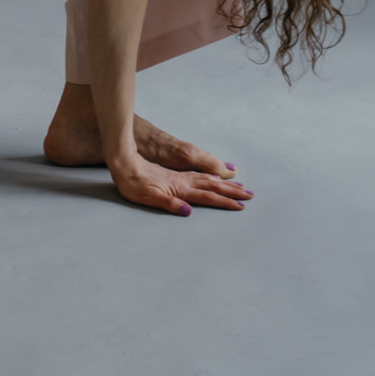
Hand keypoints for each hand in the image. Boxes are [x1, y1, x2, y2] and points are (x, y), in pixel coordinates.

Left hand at [108, 149, 252, 214]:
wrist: (124, 163)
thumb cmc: (133, 183)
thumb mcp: (148, 197)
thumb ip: (169, 203)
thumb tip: (188, 211)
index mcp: (180, 188)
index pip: (207, 196)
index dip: (224, 202)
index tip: (240, 207)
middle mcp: (183, 180)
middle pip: (213, 186)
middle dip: (232, 191)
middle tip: (250, 195)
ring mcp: (180, 175)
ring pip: (208, 179)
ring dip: (225, 184)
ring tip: (239, 186)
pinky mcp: (175, 173)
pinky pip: (200, 175)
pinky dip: (212, 177)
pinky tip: (214, 178)